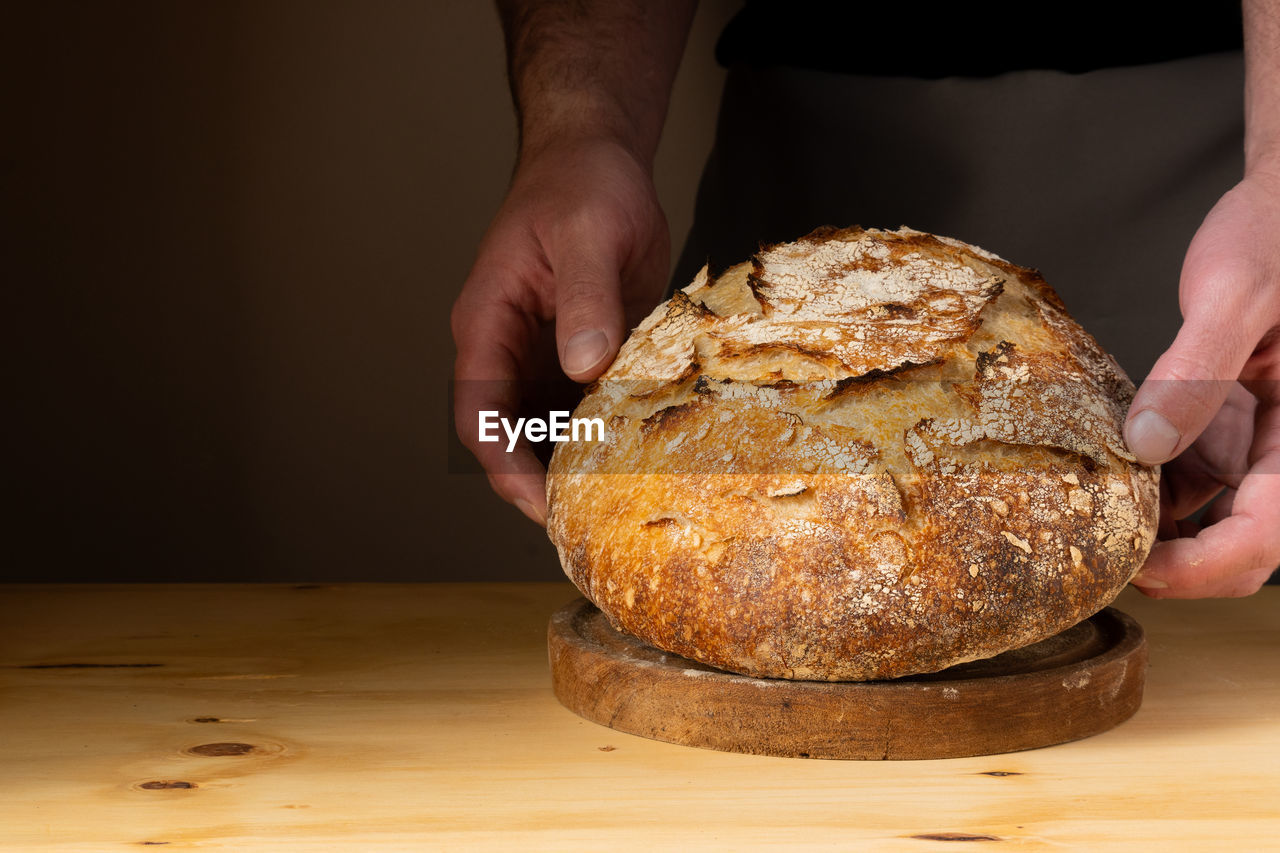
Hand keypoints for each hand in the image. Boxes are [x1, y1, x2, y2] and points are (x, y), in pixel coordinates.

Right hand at [451, 136, 669, 524]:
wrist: (598, 159)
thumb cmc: (581, 183)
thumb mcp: (586, 233)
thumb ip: (584, 299)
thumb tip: (584, 366)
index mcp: (488, 323)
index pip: (480, 413)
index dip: (505, 466)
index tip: (542, 505)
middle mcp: (509, 350)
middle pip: (512, 437)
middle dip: (542, 484)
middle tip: (587, 526)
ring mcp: (546, 357)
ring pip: (550, 432)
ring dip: (576, 469)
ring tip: (618, 509)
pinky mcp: (584, 357)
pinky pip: (589, 410)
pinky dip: (608, 438)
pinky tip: (642, 463)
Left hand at [1124, 170, 1279, 596]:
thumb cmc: (1276, 233)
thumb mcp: (1235, 293)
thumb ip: (1195, 371)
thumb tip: (1144, 447)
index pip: (1272, 530)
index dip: (1209, 566)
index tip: (1144, 572)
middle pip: (1248, 542)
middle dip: (1183, 564)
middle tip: (1105, 560)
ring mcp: (1264, 439)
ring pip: (1218, 516)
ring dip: (1164, 532)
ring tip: (1094, 524)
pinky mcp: (1233, 424)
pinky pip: (1197, 476)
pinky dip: (1157, 488)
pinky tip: (1109, 480)